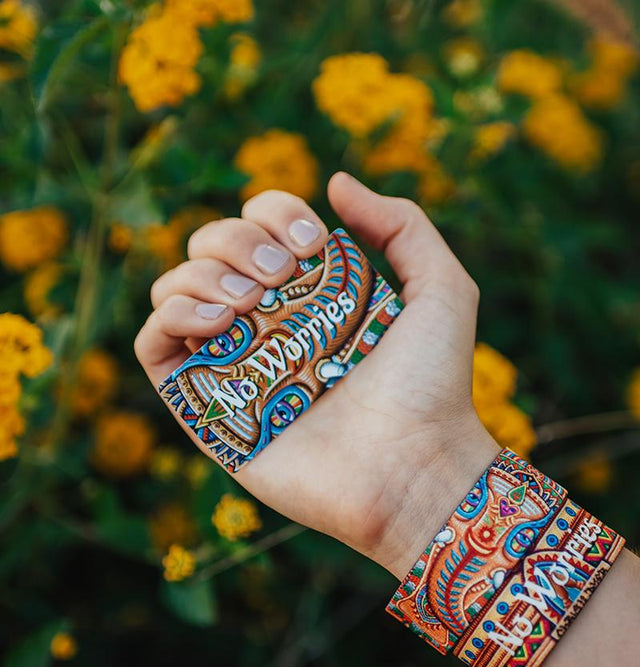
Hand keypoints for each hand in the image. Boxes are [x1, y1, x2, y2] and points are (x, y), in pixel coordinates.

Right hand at [134, 172, 499, 576]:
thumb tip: (336, 182)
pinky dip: (169, 316)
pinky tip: (218, 322)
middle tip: (280, 279)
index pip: (262, 227)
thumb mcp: (442, 288)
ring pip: (174, 288)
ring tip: (249, 303)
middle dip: (234, 240)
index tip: (310, 245)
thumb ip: (402, 225)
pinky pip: (153, 345)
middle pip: (212, 248)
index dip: (273, 214)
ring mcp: (236, 364)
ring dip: (201, 273)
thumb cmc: (433, 384)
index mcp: (315, 294)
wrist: (415, 467)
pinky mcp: (208, 407)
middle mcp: (270, 324)